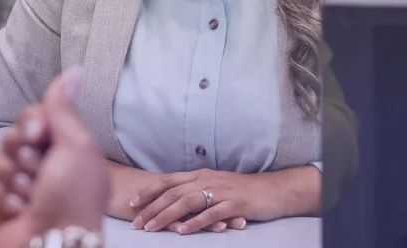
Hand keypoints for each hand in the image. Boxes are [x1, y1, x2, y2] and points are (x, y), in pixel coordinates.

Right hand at [0, 69, 108, 247]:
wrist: (56, 244)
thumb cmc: (75, 200)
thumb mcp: (76, 146)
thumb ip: (63, 108)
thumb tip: (73, 71)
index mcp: (61, 148)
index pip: (32, 117)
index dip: (31, 123)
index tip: (38, 133)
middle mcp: (39, 166)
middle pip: (11, 137)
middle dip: (22, 155)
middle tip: (38, 173)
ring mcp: (16, 187)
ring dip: (13, 180)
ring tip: (30, 198)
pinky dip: (0, 200)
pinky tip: (17, 211)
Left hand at [106, 162, 241, 233]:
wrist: (273, 190)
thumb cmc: (242, 190)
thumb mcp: (215, 185)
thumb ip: (195, 190)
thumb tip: (173, 199)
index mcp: (200, 175)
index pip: (168, 181)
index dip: (149, 191)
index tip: (132, 203)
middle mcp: (207, 180)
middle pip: (173, 193)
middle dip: (152, 208)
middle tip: (137, 223)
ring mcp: (221, 191)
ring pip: (188, 202)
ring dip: (167, 215)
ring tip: (152, 228)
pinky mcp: (235, 203)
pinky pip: (212, 213)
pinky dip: (196, 222)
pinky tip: (183, 230)